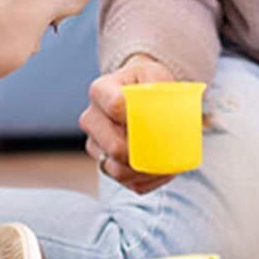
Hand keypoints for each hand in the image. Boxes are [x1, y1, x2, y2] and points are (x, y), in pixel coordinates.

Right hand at [80, 54, 179, 194]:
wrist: (139, 95)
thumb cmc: (147, 85)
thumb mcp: (156, 75)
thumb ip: (160, 87)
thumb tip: (167, 115)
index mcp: (100, 91)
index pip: (115, 106)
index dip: (137, 116)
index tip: (156, 117)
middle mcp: (91, 120)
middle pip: (114, 146)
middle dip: (143, 152)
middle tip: (166, 147)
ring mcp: (96, 145)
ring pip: (117, 170)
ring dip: (146, 171)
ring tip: (166, 161)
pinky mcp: (106, 165)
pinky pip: (129, 184)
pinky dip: (149, 180)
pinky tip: (160, 168)